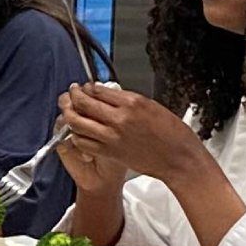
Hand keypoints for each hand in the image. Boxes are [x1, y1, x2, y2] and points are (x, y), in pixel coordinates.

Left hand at [56, 82, 205, 187]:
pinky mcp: (109, 153)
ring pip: (78, 123)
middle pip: (83, 104)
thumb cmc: (171, 133)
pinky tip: (77, 131)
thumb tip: (107, 94)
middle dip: (72, 96)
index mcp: (131, 103)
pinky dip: (76, 135)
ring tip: (68, 110)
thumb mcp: (150, 106)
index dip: (86, 88)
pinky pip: (83, 142)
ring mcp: (112, 137)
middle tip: (70, 93)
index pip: (97, 90)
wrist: (177, 159)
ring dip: (69, 114)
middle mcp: (119, 119)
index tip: (84, 87)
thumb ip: (126, 100)